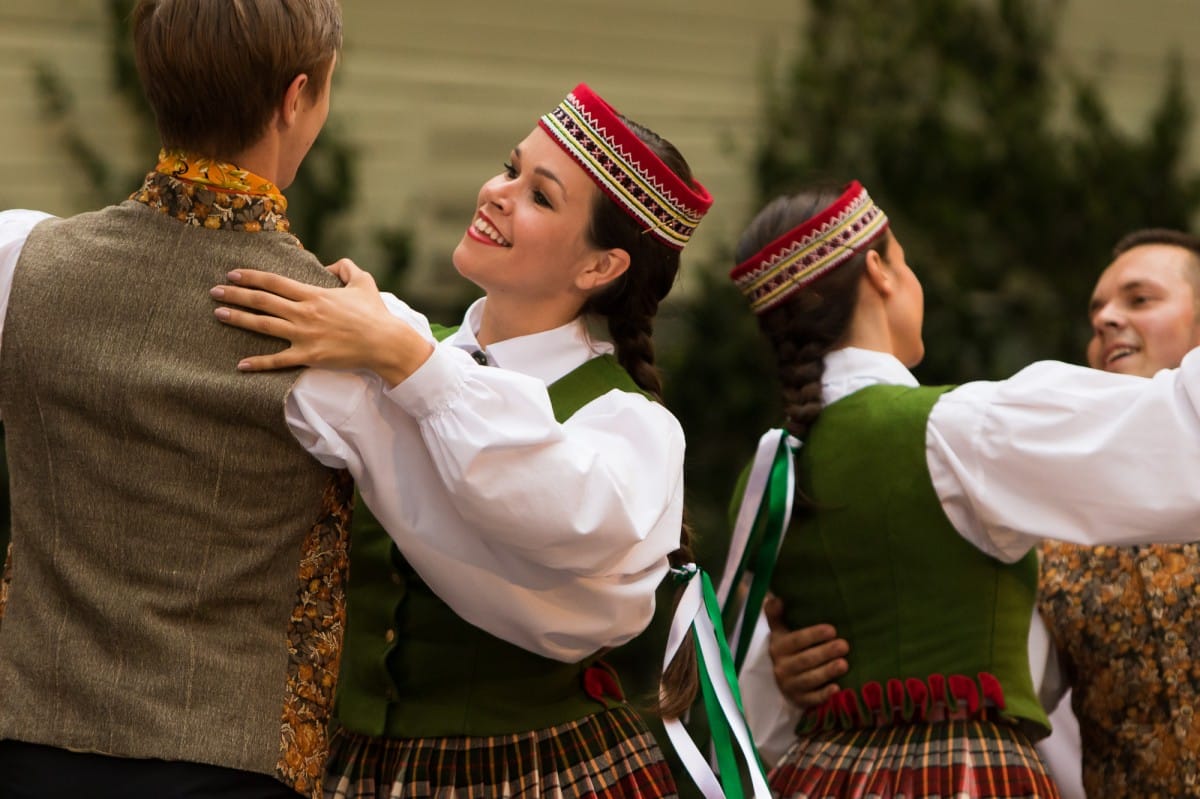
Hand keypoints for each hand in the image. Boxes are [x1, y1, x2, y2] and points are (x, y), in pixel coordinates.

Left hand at [211, 259, 431, 382]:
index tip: (232, 274)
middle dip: (235, 295)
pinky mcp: (308, 356)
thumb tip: (331, 265)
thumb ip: (346, 268)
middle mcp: (304, 313)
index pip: (274, 282)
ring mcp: (304, 336)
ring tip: (219, 315)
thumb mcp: (363, 282)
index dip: (251, 277)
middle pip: (262, 301)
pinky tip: (241, 364)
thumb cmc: (375, 313)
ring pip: (263, 325)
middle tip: (214, 292)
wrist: (384, 343)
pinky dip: (258, 363)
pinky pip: (278, 360)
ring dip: (239, 319)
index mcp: (314, 294)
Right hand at [765, 594, 849, 708]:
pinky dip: (824, 695)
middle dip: (825, 652)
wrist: (783, 678)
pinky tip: (837, 688)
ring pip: (809, 679)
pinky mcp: (799, 700)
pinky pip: (812, 699)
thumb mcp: (780, 631)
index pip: (795, 640)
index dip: (813, 635)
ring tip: (845, 664)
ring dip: (827, 672)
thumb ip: (776, 614)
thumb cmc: (789, 648)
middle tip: (845, 645)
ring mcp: (790, 686)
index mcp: (778, 648)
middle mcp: (781, 668)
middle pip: (805, 660)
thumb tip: (776, 598)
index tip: (832, 630)